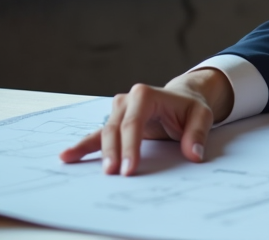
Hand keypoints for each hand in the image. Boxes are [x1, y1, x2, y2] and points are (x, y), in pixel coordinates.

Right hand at [59, 68, 233, 175]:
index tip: (130, 169)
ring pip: (103, 132)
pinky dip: (84, 146)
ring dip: (93, 150)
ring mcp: (118, 110)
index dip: (130, 146)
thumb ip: (197, 134)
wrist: (181, 99)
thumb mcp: (201, 115)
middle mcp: (127, 99)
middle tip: (113, 174)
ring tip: (72, 161)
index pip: (134, 123)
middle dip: (112, 152)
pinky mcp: (114, 122)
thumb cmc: (190, 107)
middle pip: (115, 129)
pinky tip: (67, 156)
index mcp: (146, 94)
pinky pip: (97, 135)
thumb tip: (194, 154)